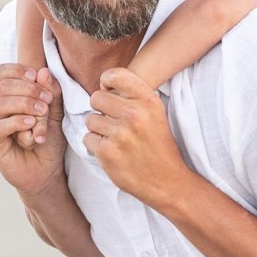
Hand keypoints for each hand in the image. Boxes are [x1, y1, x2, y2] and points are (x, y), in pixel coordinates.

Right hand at [0, 64, 65, 196]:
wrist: (47, 170)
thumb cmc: (49, 139)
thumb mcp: (56, 112)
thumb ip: (51, 92)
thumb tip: (43, 72)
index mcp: (11, 96)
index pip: (2, 73)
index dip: (17, 70)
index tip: (36, 76)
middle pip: (3, 86)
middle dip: (28, 89)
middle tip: (47, 100)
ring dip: (24, 105)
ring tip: (42, 113)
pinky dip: (16, 122)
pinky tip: (31, 125)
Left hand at [84, 68, 186, 208]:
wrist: (168, 181)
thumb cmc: (159, 145)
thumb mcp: (156, 113)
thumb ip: (134, 97)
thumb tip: (105, 87)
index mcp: (147, 100)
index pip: (114, 75)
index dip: (106, 83)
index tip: (109, 92)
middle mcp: (134, 114)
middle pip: (96, 98)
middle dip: (100, 109)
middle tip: (113, 122)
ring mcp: (120, 134)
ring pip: (90, 120)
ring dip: (99, 130)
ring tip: (116, 139)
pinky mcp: (107, 152)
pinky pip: (87, 139)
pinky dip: (96, 146)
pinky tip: (112, 151)